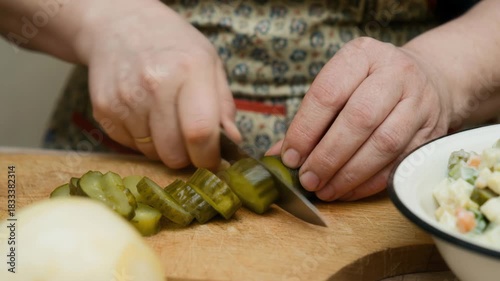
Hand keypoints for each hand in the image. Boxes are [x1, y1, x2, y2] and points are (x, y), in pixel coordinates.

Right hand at [75, 0, 240, 168]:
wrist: (118, 25)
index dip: (208, 156)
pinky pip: (130, 145)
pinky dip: (142, 139)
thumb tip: (232, 140)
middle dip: (187, 157)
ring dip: (164, 147)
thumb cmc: (172, 45)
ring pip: (152, 153)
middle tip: (190, 142)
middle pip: (174, 152)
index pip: (200, 131)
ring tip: (165, 118)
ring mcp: (125, 98)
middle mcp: (155, 84)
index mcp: (189, 70)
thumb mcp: (209, 62)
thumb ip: (224, 104)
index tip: (212, 159)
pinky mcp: (103, 110)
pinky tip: (144, 114)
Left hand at [267, 37, 451, 200]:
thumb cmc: (368, 85)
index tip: (290, 157)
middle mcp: (395, 72)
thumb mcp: (339, 86)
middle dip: (328, 155)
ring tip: (325, 190)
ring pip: (384, 143)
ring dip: (349, 173)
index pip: (328, 93)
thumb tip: (277, 157)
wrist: (427, 78)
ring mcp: (419, 101)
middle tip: (308, 179)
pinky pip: (399, 162)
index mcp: (362, 55)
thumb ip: (309, 119)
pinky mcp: (433, 130)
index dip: (305, 130)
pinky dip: (370, 182)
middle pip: (359, 118)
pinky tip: (348, 191)